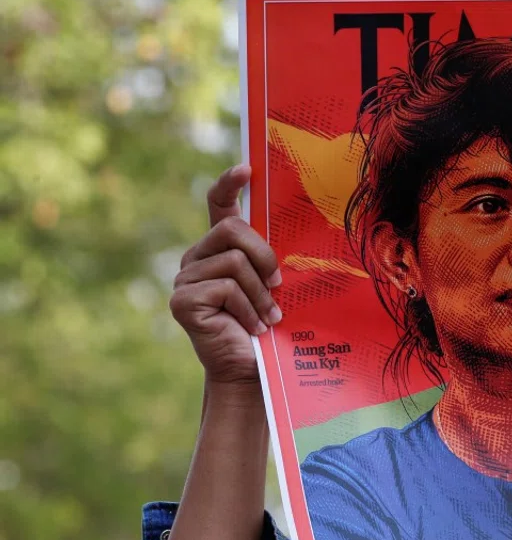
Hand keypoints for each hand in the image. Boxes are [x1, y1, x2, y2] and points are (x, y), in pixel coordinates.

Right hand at [169, 165, 281, 395]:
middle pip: (233, 228)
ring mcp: (185, 278)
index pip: (218, 205)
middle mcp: (197, 258)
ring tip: (267, 318)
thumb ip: (271, 259)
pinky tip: (252, 328)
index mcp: (219, 249)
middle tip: (278, 287)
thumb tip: (301, 229)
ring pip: (234, 261)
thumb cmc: (267, 327)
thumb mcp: (273, 285)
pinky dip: (248, 309)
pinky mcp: (182, 300)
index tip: (247, 169)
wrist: (252, 370)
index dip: (229, 184)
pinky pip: (225, 287)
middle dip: (265, 256)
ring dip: (260, 293)